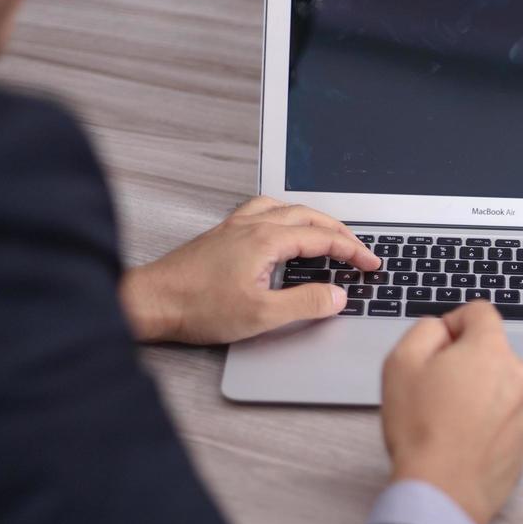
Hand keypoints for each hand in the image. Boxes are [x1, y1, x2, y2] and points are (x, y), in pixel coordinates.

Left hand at [120, 196, 381, 344]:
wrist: (151, 301)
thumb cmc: (197, 307)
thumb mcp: (261, 315)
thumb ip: (305, 304)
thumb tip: (337, 296)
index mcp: (267, 240)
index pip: (322, 238)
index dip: (352, 251)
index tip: (371, 264)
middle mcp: (252, 225)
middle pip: (309, 216)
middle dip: (339, 232)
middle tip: (359, 251)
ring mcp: (235, 227)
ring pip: (286, 208)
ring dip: (313, 219)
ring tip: (328, 233)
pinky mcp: (222, 235)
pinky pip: (263, 211)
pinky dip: (285, 215)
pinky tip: (282, 227)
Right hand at [382, 301, 522, 523]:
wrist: (443, 490)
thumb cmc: (420, 428)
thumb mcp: (402, 362)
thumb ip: (425, 329)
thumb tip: (441, 329)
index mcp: (492, 350)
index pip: (480, 312)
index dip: (453, 323)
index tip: (438, 347)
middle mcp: (520, 375)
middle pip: (491, 350)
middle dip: (465, 361)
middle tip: (435, 388)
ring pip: (499, 384)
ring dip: (477, 391)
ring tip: (448, 419)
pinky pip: (504, 415)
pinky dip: (486, 420)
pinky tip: (462, 439)